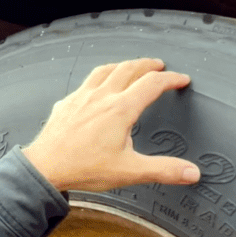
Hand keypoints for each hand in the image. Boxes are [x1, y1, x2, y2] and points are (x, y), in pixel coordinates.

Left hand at [22, 58, 200, 191]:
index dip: (171, 79)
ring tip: (130, 67)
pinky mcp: (66, 103)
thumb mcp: (130, 171)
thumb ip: (163, 170)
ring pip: (104, 70)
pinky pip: (85, 82)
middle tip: (159, 66)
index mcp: (120, 109)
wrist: (45, 167)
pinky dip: (98, 78)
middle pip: (129, 69)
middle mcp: (101, 97)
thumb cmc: (82, 167)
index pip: (152, 84)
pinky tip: (96, 87)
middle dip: (147, 65)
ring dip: (122, 65)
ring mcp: (81, 97)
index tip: (180, 79)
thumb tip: (190, 172)